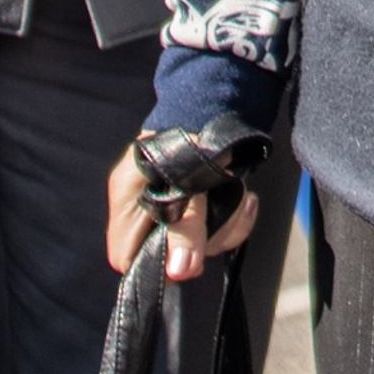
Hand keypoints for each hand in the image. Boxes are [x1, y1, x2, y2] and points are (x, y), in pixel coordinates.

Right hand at [105, 147, 261, 282]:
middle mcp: (146, 207)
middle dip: (204, 239)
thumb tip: (180, 271)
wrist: (216, 103)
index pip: (127, 256)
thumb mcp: (188, 184)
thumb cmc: (192, 138)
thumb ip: (184, 228)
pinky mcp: (198, 202)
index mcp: (127, 200)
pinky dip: (235, 216)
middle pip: (169, 254)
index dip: (154, 264)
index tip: (186, 257)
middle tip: (220, 216)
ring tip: (239, 197)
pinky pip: (217, 227)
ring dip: (226, 224)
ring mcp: (172, 205)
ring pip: (200, 242)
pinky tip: (246, 200)